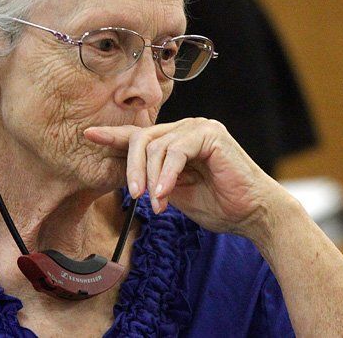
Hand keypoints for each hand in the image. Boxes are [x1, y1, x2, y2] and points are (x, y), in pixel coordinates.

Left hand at [84, 118, 288, 236]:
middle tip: (133, 196)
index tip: (89, 135)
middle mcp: (187, 128)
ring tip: (157, 203)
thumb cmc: (218, 205)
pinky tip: (165, 194)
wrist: (253, 215)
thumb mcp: (174, 192)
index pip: (141, 135)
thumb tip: (128, 176)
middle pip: (143, 138)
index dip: (114, 136)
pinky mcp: (210, 133)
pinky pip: (176, 151)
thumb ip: (154, 179)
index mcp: (178, 140)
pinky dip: (167, 175)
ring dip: (152, 178)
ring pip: (157, 145)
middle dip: (132, 167)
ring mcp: (199, 127)